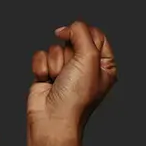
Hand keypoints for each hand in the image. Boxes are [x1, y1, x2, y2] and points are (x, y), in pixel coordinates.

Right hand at [28, 21, 116, 136]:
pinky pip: (41, 56)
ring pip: (55, 47)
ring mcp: (67, 71)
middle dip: (68, 54)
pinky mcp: (48, 73)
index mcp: (105, 65)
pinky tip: (46, 82)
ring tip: (58, 80)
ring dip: (55, 63)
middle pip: (74, 39)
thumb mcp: (88, 57)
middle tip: (70, 71)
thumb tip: (69, 27)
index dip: (85, 35)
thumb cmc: (76, 95)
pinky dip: (42, 68)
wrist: (53, 118)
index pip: (97, 35)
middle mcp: (87, 67)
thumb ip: (82, 33)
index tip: (80, 45)